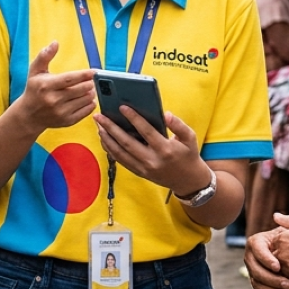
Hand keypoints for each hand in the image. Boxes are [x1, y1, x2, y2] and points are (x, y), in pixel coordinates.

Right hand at [14, 42, 95, 133]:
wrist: (28, 115)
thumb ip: (45, 56)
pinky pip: (85, 111)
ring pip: (84, 100)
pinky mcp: (66, 121)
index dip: (84, 74)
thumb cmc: (34, 89)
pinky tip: (88, 98)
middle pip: (80, 90)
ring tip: (90, 88)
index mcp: (46, 86)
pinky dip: (90, 104)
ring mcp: (60, 112)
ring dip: (90, 93)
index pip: (69, 79)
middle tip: (93, 80)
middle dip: (89, 84)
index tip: (94, 71)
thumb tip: (55, 43)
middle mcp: (53, 100)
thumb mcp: (35, 71)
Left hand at [94, 108, 209, 195]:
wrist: (188, 181)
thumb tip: (166, 114)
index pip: (146, 131)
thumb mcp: (190, 138)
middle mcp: (152, 161)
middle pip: (127, 143)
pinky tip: (104, 138)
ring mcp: (143, 169)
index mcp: (165, 150)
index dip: (133, 118)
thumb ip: (178, 125)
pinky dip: (110, 149)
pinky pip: (121, 160)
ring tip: (98, 125)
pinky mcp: (139, 173)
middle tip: (99, 116)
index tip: (122, 107)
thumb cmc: (188, 155)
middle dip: (111, 128)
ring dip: (107, 139)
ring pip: (120, 153)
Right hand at [245, 227, 288, 288]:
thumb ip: (288, 221)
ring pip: (258, 284)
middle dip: (271, 279)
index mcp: (257, 242)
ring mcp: (253, 272)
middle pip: (255, 270)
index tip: (279, 266)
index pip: (257, 249)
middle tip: (288, 284)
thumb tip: (276, 216)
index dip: (266, 259)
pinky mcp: (259, 284)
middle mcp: (251, 257)